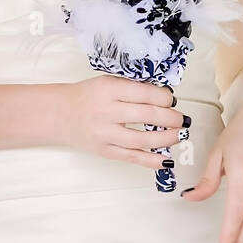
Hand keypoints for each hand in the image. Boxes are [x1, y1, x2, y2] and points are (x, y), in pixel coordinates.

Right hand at [56, 74, 186, 168]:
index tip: (173, 100)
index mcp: (109, 89)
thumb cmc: (89, 95)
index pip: (146, 94)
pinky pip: (132, 158)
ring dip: (167, 138)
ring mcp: (104, 134)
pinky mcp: (104, 151)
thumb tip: (167, 96)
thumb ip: (135, 87)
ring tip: (181, 135)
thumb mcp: (109, 82)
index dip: (166, 98)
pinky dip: (151, 161)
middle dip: (171, 118)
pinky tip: (167, 160)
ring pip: (142, 140)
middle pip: (147, 116)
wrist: (59, 114)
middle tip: (183, 119)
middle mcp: (106, 111)